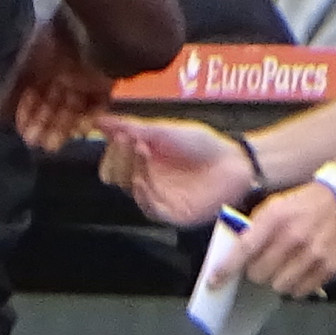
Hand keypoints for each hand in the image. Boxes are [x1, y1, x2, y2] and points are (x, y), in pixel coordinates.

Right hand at [0, 6, 113, 150]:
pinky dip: (88, 118)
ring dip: (62, 126)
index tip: (23, 131)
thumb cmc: (51, 44)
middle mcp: (60, 67)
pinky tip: (78, 131)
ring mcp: (84, 74)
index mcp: (40, 60)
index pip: (30, 92)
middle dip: (43, 123)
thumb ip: (6, 95)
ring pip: (72, 106)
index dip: (26, 113)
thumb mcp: (22, 69)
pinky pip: (96, 103)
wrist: (92, 29)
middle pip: (52, 102)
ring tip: (53, 144)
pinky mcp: (105, 79)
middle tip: (38, 143)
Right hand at [99, 117, 247, 227]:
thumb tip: (100, 120)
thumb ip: (132, 126)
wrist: (235, 162)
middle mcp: (147, 181)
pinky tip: (142, 179)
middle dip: (120, 158)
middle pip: (118, 177)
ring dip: (132, 170)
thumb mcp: (165, 130)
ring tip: (142, 149)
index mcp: (142, 162)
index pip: (115, 161)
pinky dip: (142, 194)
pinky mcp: (171, 214)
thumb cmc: (204, 145)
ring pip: (131, 191)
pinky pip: (149, 208)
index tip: (120, 133)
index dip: (114, 149)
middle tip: (128, 140)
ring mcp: (158, 198)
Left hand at [233, 177, 335, 297]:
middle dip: (256, 272)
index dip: (226, 269)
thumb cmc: (305, 205)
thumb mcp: (275, 206)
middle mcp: (293, 237)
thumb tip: (234, 255)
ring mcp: (313, 254)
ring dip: (277, 280)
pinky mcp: (329, 267)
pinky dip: (297, 285)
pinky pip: (301, 291)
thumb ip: (255, 229)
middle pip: (259, 274)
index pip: (244, 249)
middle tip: (264, 263)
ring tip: (286, 266)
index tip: (214, 282)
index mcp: (275, 218)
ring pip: (279, 286)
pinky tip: (301, 270)